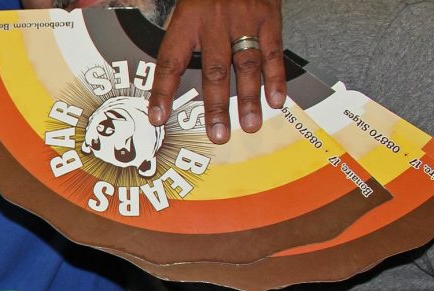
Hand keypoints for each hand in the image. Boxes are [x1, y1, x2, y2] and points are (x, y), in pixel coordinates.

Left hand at [148, 0, 284, 143]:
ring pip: (246, 65)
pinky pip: (273, 52)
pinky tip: (276, 100)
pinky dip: (276, 78)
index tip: (158, 117)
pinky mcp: (268, 19)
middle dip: (216, 106)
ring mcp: (243, 22)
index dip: (162, 92)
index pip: (170, 62)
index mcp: (186, 23)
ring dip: (249, 98)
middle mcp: (214, 24)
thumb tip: (166, 83)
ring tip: (250, 125)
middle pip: (214, 70)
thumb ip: (179, 44)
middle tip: (218, 134)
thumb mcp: (184, 11)